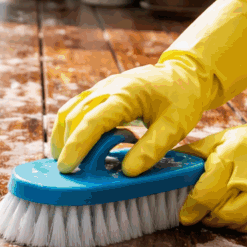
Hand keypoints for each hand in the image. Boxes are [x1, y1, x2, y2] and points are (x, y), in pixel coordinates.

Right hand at [50, 0, 246, 176]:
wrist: (183, 73)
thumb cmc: (182, 99)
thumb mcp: (175, 127)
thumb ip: (152, 149)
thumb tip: (127, 171)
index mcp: (125, 95)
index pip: (92, 121)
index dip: (77, 146)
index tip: (66, 167)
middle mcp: (107, 88)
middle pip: (74, 117)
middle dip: (66, 145)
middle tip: (66, 172)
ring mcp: (101, 88)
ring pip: (70, 111)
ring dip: (63, 136)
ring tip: (65, 161)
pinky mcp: (100, 92)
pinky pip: (76, 108)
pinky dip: (70, 128)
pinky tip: (74, 145)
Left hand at [178, 62, 246, 233]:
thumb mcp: (220, 140)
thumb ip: (193, 154)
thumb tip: (164, 163)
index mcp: (230, 158)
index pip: (205, 194)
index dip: (191, 209)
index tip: (184, 216)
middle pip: (220, 212)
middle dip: (206, 217)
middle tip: (201, 214)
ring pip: (237, 222)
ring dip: (224, 223)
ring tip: (219, 214)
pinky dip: (246, 226)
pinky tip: (241, 217)